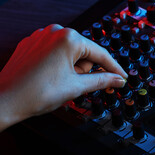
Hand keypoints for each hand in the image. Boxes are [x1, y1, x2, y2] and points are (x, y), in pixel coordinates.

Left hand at [0, 24, 126, 130]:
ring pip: (70, 54)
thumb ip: (102, 81)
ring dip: (72, 70)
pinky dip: (59, 66)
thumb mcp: (76, 87)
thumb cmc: (35, 93)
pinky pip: (56, 53)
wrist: (6, 100)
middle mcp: (54, 32)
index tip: (122, 77)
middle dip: (85, 71)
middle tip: (77, 86)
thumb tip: (117, 79)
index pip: (100, 54)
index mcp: (68, 39)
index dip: (114, 69)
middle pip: (85, 54)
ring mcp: (41, 36)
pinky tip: (52, 79)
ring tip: (60, 84)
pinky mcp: (32, 44)